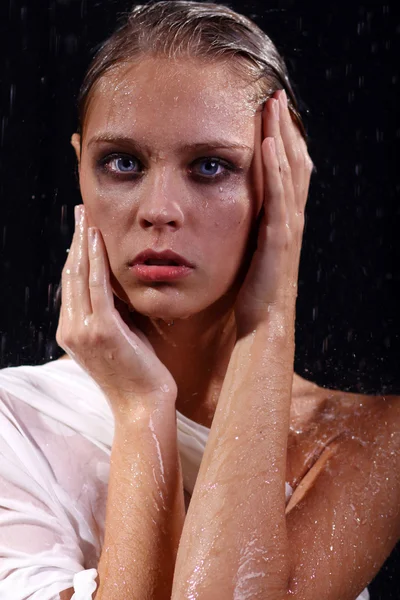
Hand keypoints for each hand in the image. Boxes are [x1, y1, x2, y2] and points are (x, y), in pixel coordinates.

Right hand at [56, 205, 176, 417]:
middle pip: (70, 274)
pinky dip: (97, 260)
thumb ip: (111, 310)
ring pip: (80, 275)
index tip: (82, 232)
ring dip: (84, 242)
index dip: (75, 255)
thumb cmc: (137, 371)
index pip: (71, 285)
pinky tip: (99, 240)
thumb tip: (114, 282)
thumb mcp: (119, 336)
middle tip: (81, 213)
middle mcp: (71, 329)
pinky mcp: (103, 330)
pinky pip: (98, 286)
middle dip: (76, 240)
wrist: (142, 404)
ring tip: (87, 217)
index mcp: (71, 332)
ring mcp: (83, 330)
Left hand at [234, 89, 312, 333]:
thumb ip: (242, 228)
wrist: (261, 327)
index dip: (280, 141)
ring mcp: (286, 231)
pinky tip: (267, 147)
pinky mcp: (278, 244)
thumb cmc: (250, 294)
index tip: (267, 112)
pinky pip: (278, 201)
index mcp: (279, 222)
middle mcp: (288, 221)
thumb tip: (224, 208)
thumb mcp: (246, 253)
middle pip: (292, 165)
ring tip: (273, 107)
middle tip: (275, 96)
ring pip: (289, 175)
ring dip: (281, 139)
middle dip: (284, 129)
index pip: (284, 172)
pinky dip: (275, 172)